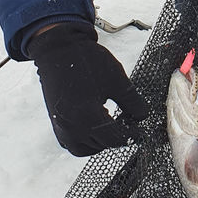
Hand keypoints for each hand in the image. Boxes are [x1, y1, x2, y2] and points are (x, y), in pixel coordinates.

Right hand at [28, 22, 149, 155]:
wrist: (59, 49)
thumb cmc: (87, 61)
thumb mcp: (117, 79)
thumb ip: (132, 101)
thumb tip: (142, 117)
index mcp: (87, 115)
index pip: (114, 138)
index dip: (130, 135)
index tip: (139, 131)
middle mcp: (70, 125)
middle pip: (100, 145)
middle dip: (116, 138)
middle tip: (127, 125)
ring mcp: (60, 125)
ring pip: (83, 148)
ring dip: (99, 143)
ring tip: (111, 127)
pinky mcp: (55, 121)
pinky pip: (70, 142)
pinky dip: (84, 140)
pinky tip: (95, 125)